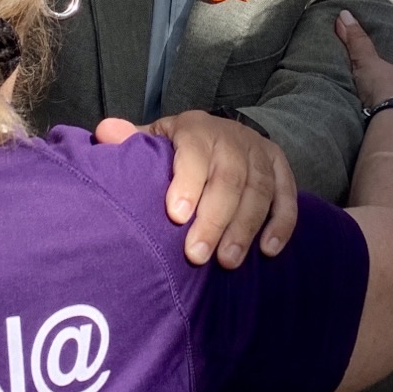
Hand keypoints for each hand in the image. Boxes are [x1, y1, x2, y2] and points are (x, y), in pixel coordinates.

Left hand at [93, 110, 297, 267]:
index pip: (195, 153)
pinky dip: (281, 224)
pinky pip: (288, 197)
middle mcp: (232, 139)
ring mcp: (260, 154)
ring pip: (259, 191)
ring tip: (228, 261)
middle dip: (214, 218)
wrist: (225, 134)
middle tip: (197, 255)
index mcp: (196, 130)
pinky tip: (268, 250)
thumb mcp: (156, 139)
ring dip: (245, 227)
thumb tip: (104, 132)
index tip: (176, 215)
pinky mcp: (281, 170)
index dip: (187, 182)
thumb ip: (132, 140)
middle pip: (229, 178)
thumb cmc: (181, 148)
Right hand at [335, 8, 392, 108]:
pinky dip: (381, 113)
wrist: (392, 124)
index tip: (384, 54)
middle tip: (373, 75)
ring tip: (367, 97)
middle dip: (389, 78)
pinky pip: (390, 115)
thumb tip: (344, 14)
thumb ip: (357, 41)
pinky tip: (369, 114)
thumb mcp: (368, 61)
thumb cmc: (385, 87)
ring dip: (386, 98)